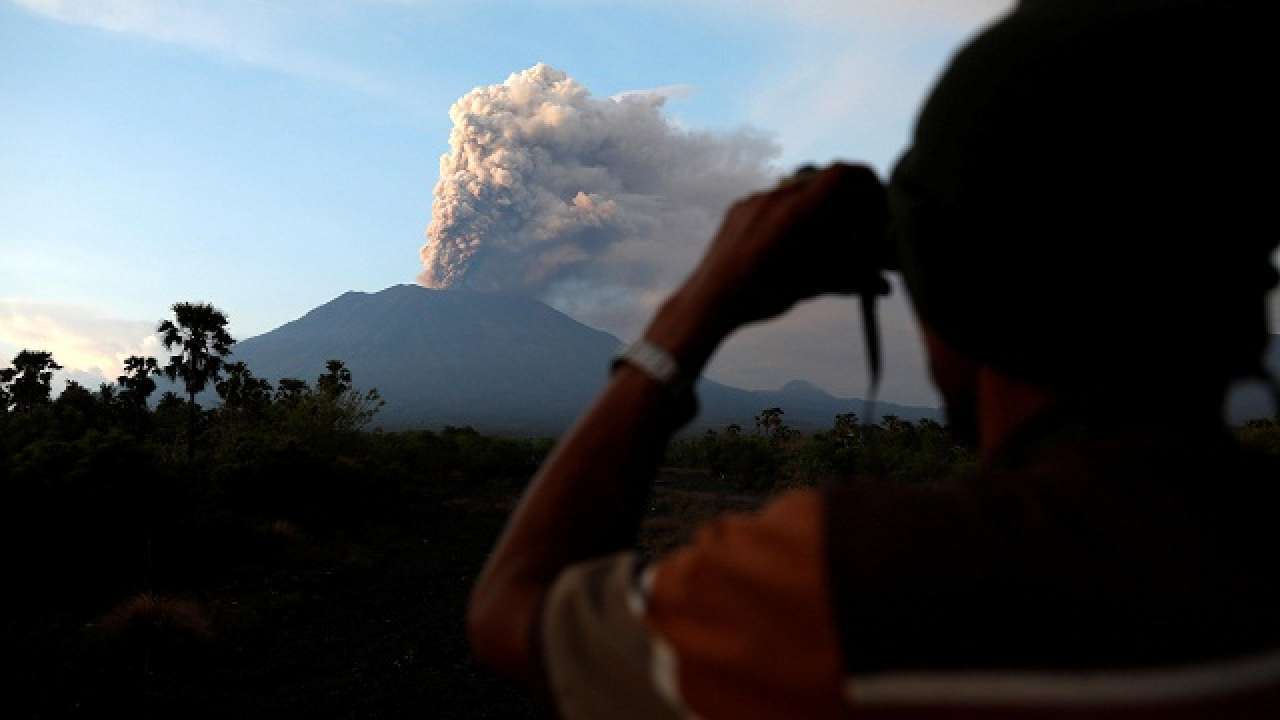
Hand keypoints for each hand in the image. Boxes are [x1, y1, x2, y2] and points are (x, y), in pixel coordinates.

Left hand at [645, 163, 889, 372]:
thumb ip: (849, 278)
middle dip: (842, 196)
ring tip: (819, 232)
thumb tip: (883, 285)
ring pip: (796, 188)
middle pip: (821, 179)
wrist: (709, 299)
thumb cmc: (762, 295)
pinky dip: (790, 211)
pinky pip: (773, 198)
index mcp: (796, 211)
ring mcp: (754, 199)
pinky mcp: (739, 207)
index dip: (865, 179)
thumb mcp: (810, 286)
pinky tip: (788, 239)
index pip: (840, 174)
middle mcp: (775, 196)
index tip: (876, 195)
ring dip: (815, 203)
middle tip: (852, 219)